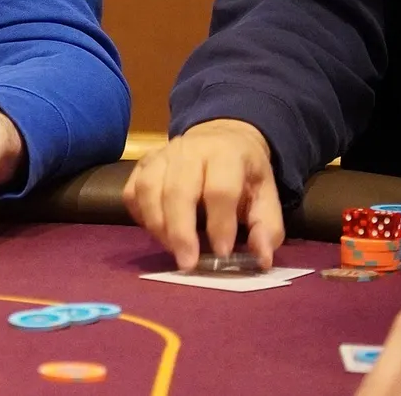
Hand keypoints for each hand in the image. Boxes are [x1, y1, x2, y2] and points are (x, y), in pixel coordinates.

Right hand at [122, 119, 283, 271]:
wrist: (221, 137)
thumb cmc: (244, 174)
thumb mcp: (266, 195)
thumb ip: (267, 227)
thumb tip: (261, 259)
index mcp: (225, 154)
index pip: (219, 190)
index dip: (220, 224)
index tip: (222, 254)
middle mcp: (189, 149)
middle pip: (177, 190)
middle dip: (180, 231)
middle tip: (187, 263)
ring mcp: (161, 154)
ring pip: (148, 189)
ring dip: (158, 226)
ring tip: (172, 251)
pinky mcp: (143, 163)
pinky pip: (132, 191)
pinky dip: (140, 216)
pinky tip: (157, 232)